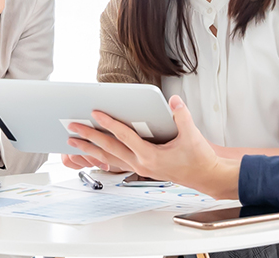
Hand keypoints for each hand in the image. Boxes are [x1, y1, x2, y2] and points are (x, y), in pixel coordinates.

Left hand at [69, 96, 240, 199]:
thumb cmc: (199, 158)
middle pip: (110, 149)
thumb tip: (173, 101)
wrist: (205, 176)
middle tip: (73, 128)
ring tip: (74, 142)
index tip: (96, 113)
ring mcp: (140, 167)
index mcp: (151, 156)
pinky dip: (103, 156)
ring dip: (91, 149)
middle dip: (90, 138)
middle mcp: (142, 164)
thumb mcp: (191, 134)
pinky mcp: (143, 168)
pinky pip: (117, 161)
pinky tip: (93, 152)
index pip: (125, 136)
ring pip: (110, 157)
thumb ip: (181, 116)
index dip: (109, 123)